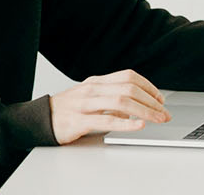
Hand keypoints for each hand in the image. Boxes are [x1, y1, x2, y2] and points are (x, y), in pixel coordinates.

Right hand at [48, 70, 169, 144]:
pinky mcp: (78, 121)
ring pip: (121, 102)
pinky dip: (126, 123)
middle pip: (129, 88)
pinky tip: (138, 126)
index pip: (129, 76)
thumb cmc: (67, 109)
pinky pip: (106, 120)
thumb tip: (136, 104)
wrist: (39, 118)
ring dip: (144, 111)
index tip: (160, 99)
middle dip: (151, 101)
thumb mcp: (90, 96)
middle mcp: (93, 89)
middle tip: (164, 113)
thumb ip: (111, 97)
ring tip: (157, 119)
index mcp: (97, 81)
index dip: (148, 87)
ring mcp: (85, 104)